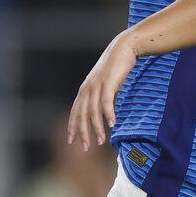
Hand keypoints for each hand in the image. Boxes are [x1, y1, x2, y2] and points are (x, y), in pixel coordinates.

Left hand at [68, 32, 137, 148]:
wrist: (124, 48)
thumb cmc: (116, 68)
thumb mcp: (105, 84)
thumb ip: (101, 97)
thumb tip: (103, 113)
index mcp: (84, 90)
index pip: (75, 112)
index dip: (73, 126)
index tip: (72, 141)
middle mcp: (87, 88)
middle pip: (81, 115)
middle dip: (83, 132)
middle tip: (85, 148)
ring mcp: (97, 85)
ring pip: (93, 111)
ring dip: (97, 128)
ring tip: (101, 141)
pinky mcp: (109, 82)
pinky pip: (107, 101)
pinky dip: (109, 114)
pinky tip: (113, 124)